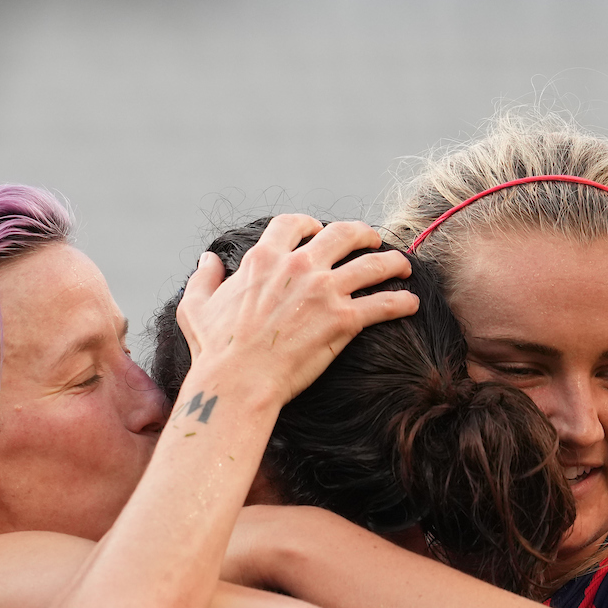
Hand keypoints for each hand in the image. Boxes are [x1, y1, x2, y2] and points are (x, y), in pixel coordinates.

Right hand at [174, 216, 417, 406]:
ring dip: (392, 262)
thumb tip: (208, 259)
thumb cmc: (214, 351)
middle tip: (372, 240)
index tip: (318, 231)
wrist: (236, 383)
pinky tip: (412, 304)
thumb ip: (203, 278)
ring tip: (402, 267)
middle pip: (343, 234)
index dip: (310, 224)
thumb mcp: (195, 307)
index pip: (294, 224)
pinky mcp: (344, 320)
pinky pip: (384, 303)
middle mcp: (298, 266)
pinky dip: (402, 302)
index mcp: (264, 258)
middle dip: (362, 233)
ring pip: (373, 264)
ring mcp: (324, 291)